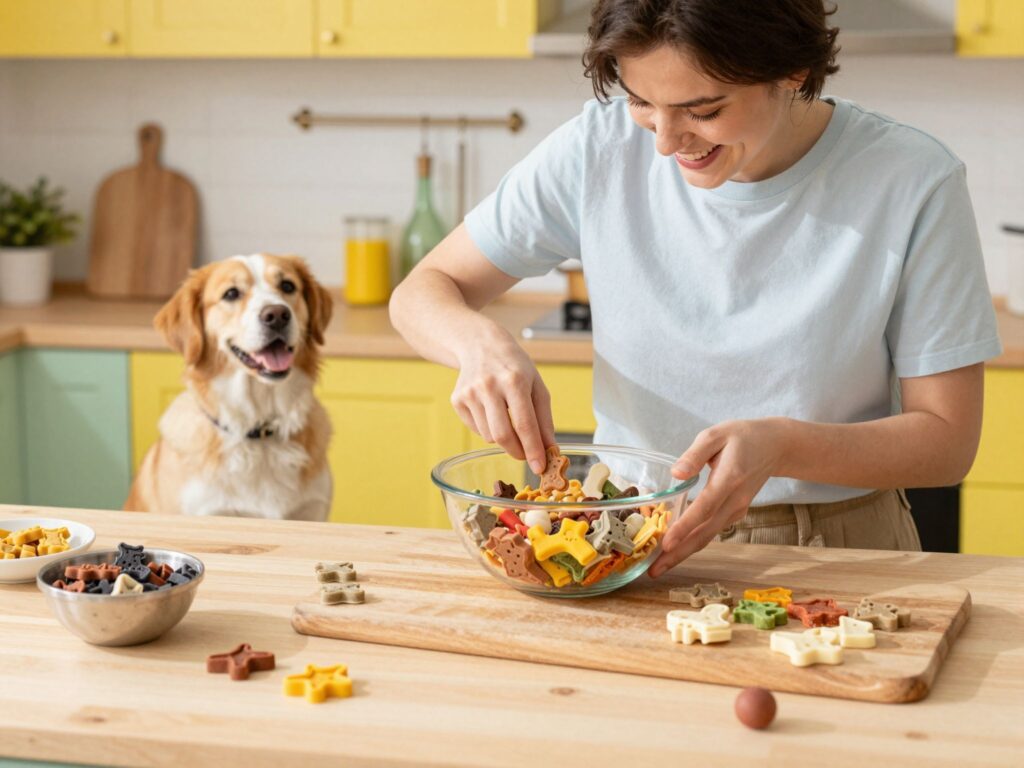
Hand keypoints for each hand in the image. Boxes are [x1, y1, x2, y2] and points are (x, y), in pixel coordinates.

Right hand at [450, 332, 555, 473]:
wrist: (481, 345)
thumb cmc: (515, 367)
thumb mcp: (537, 386)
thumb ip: (544, 419)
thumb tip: (549, 449)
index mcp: (514, 380)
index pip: (524, 424)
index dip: (533, 449)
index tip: (539, 468)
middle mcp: (489, 386)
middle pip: (503, 435)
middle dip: (517, 452)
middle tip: (526, 456)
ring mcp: (470, 393)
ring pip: (489, 436)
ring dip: (503, 438)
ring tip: (507, 418)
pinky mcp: (457, 400)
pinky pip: (477, 430)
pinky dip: (488, 429)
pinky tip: (491, 411)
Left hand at [648, 418, 791, 577]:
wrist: (776, 446)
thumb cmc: (742, 436)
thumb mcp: (717, 434)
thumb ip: (695, 454)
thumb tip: (676, 473)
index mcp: (729, 479)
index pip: (704, 508)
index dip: (685, 527)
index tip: (666, 544)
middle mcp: (734, 501)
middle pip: (704, 532)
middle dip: (678, 553)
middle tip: (653, 571)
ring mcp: (736, 510)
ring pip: (707, 536)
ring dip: (683, 553)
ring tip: (659, 567)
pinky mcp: (734, 513)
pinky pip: (711, 531)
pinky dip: (692, 543)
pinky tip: (674, 550)